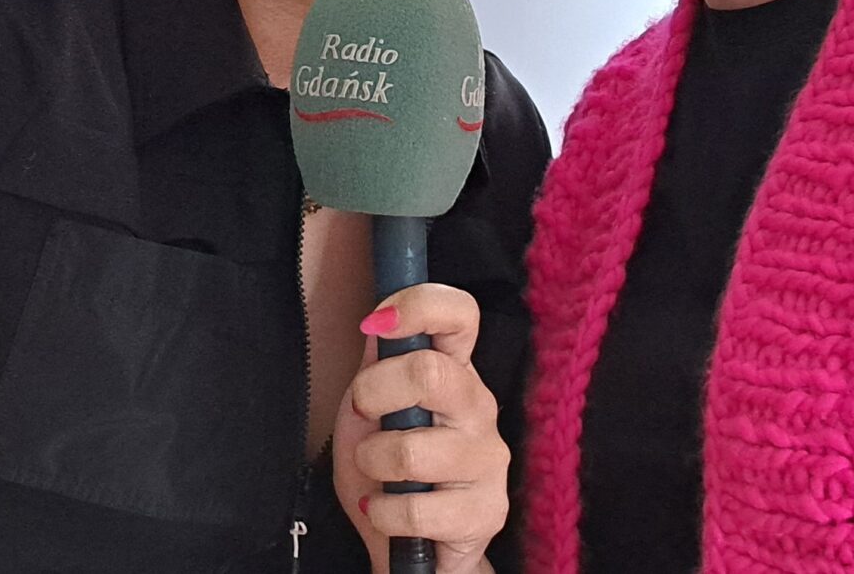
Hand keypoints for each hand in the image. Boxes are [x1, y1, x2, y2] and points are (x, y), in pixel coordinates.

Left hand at [331, 283, 508, 573]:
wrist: (413, 547)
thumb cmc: (390, 472)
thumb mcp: (371, 413)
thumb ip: (377, 367)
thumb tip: (378, 320)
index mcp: (454, 371)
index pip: (461, 315)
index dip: (419, 305)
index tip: (376, 323)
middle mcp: (479, 407)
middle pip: (430, 373)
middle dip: (373, 393)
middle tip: (365, 415)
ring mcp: (489, 460)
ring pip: (414, 449)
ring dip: (374, 462)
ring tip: (375, 474)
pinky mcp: (487, 512)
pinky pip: (416, 509)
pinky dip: (382, 512)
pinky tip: (384, 512)